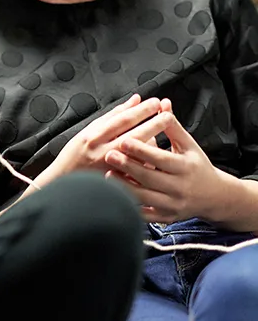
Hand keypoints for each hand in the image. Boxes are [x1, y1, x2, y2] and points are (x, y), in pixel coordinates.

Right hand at [39, 95, 168, 187]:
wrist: (63, 182)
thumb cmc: (74, 156)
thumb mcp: (87, 131)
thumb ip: (111, 116)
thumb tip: (135, 100)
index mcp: (92, 137)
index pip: (122, 120)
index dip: (141, 111)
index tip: (156, 103)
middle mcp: (101, 152)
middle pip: (134, 135)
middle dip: (154, 123)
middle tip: (169, 114)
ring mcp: (109, 169)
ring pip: (138, 154)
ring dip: (152, 143)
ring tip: (158, 135)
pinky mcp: (116, 182)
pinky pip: (138, 171)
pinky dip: (146, 162)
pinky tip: (153, 157)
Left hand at [104, 99, 222, 222]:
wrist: (214, 196)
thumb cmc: (197, 165)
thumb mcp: (188, 145)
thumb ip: (172, 125)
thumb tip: (161, 103)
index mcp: (186, 167)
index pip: (160, 158)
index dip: (141, 150)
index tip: (123, 140)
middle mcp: (180, 188)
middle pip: (149, 178)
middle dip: (128, 166)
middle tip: (108, 155)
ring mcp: (172, 205)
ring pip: (145, 197)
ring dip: (125, 186)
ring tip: (107, 174)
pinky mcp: (165, 217)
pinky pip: (144, 214)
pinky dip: (130, 205)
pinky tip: (116, 195)